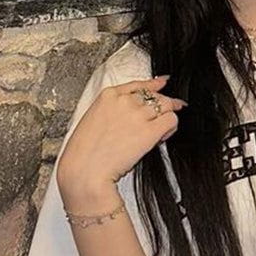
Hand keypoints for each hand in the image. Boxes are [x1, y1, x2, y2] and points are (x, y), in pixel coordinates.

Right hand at [57, 74, 187, 203]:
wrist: (85, 171)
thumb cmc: (84, 154)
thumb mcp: (92, 122)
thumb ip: (112, 112)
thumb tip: (129, 116)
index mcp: (108, 96)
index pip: (138, 85)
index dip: (153, 86)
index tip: (161, 84)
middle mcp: (124, 102)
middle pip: (155, 96)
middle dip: (161, 105)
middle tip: (164, 116)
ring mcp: (138, 115)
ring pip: (166, 106)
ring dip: (167, 116)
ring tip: (162, 131)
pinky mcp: (149, 131)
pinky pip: (171, 120)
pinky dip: (171, 127)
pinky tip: (163, 136)